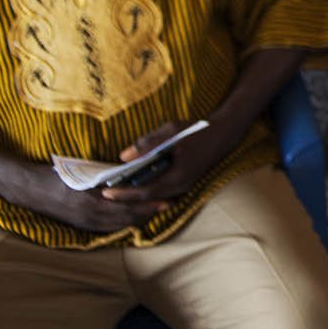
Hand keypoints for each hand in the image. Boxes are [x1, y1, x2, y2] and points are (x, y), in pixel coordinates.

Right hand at [12, 159, 173, 232]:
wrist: (30, 189)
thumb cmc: (56, 174)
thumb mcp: (82, 171)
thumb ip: (104, 174)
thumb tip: (129, 172)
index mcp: (92, 199)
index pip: (128, 204)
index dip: (148, 203)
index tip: (165, 197)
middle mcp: (90, 214)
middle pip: (127, 217)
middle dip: (149, 212)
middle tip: (169, 205)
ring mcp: (85, 223)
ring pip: (120, 224)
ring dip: (139, 219)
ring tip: (157, 211)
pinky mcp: (81, 226)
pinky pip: (108, 228)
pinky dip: (124, 224)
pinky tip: (135, 219)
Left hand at [100, 119, 229, 204]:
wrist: (223, 134)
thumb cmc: (197, 129)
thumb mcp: (172, 131)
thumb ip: (148, 143)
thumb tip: (123, 156)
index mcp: (178, 175)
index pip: (146, 191)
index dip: (124, 193)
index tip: (106, 192)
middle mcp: (181, 186)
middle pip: (149, 198)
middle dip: (126, 198)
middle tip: (104, 193)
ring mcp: (184, 186)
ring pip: (155, 197)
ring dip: (135, 195)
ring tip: (115, 190)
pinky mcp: (184, 183)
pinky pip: (161, 192)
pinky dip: (146, 191)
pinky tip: (134, 183)